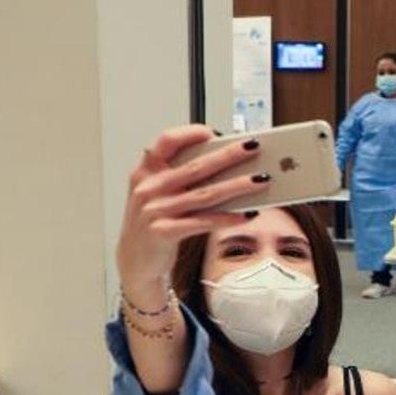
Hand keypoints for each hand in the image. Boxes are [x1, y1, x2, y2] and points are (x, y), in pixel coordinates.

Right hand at [116, 125, 266, 294]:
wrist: (135, 262)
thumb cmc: (153, 224)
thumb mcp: (159, 195)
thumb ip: (183, 179)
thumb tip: (227, 165)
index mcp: (146, 172)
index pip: (166, 141)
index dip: (190, 133)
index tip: (215, 132)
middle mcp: (148, 188)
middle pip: (196, 166)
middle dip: (229, 155)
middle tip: (254, 147)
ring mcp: (155, 211)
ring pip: (205, 194)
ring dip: (237, 185)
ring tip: (261, 179)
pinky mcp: (164, 232)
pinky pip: (203, 222)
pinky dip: (228, 217)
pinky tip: (247, 214)